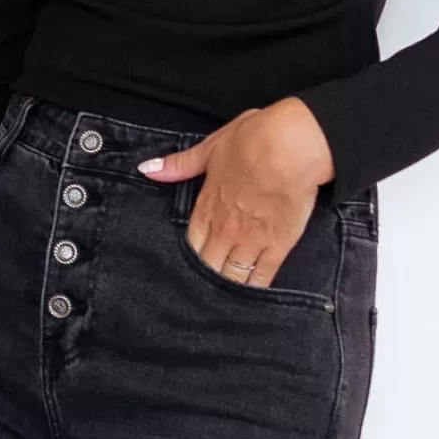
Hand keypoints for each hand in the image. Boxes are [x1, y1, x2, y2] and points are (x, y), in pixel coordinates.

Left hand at [137, 98, 334, 286]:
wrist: (290, 147)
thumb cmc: (253, 140)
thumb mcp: (211, 146)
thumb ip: (180, 164)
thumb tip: (147, 169)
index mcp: (207, 207)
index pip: (191, 245)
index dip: (189, 258)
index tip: (187, 267)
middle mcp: (225, 230)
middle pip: (208, 267)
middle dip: (205, 278)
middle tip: (202, 291)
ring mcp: (251, 241)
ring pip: (232, 277)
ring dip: (226, 287)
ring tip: (223, 298)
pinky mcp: (278, 245)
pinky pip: (262, 276)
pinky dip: (255, 288)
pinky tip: (251, 296)